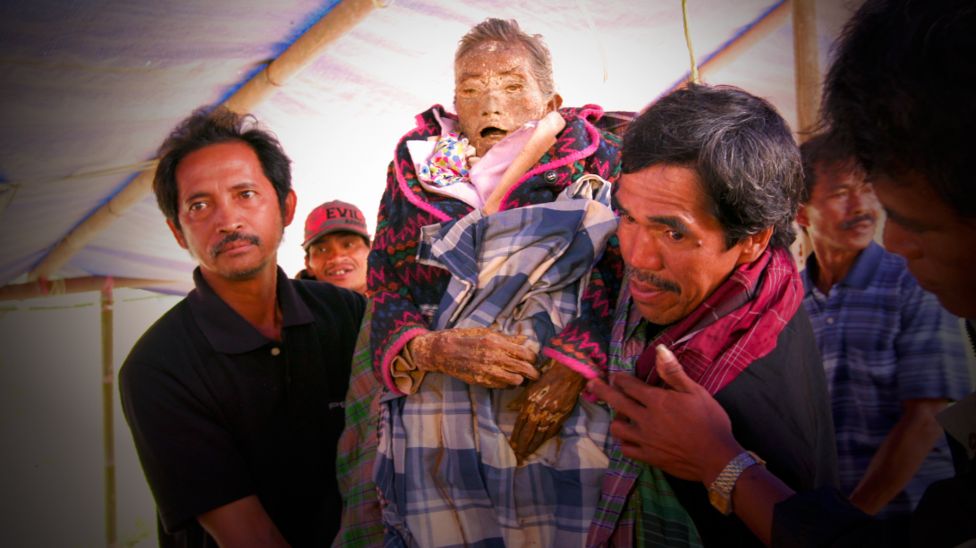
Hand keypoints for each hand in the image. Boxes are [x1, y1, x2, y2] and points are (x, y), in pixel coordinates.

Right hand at [408, 327, 539, 387]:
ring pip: (516, 381)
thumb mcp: (486, 332)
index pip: (525, 353)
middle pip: (524, 369)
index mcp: (496, 343)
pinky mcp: (482, 381)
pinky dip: (508, 384)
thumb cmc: (464, 338)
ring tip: (519, 375)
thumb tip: (525, 339)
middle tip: (535, 373)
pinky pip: (503, 386)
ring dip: (520, 379)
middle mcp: (494, 358)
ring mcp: (488, 372)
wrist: (443, 351)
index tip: (533, 358)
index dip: (533, 357)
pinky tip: (506, 378)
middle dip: (534, 372)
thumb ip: (507, 338)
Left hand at [508, 360, 585, 463]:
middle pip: (529, 432)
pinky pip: (552, 431)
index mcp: (530, 402)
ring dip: (533, 446)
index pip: (520, 423)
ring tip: (527, 455)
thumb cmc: (548, 376)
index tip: (511, 446)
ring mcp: (551, 414)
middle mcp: (539, 410)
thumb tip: (509, 409)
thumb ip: (520, 399)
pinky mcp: (562, 416)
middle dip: (523, 446)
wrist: (569, 372)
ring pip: (540, 435)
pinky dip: (546, 439)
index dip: (516, 436)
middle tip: (518, 457)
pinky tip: (541, 444)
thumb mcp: (530, 385)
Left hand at [585, 345, 740, 483]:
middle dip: (602, 390)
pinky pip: (626, 449)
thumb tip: (659, 350)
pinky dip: (625, 443)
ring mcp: (644, 439)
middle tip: (591, 383)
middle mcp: (645, 418)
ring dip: (617, 419)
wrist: (717, 458)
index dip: (620, 379)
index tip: (614, 376)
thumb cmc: (710, 421)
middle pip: (616, 402)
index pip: (629, 386)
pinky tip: (629, 438)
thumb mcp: (696, 392)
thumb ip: (674, 372)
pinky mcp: (648, 457)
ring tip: (620, 415)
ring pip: (617, 427)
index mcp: (657, 400)